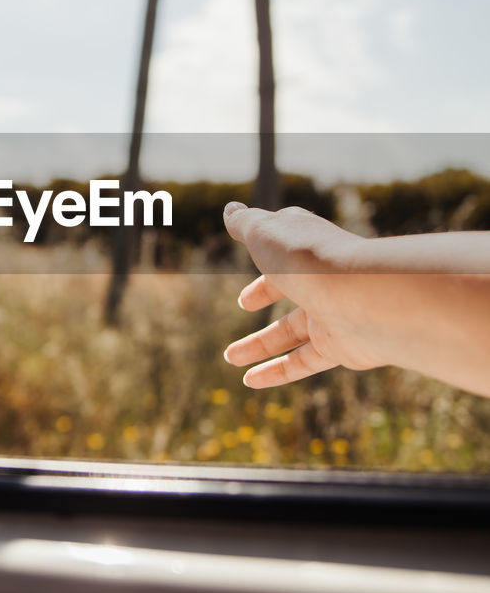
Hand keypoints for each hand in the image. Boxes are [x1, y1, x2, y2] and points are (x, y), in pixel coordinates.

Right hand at [222, 201, 387, 387]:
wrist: (363, 296)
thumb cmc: (308, 258)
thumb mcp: (265, 233)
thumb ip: (245, 224)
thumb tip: (231, 210)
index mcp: (307, 245)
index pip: (285, 248)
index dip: (263, 257)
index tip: (249, 250)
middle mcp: (322, 277)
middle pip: (290, 288)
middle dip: (262, 294)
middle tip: (244, 303)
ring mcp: (333, 312)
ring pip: (291, 332)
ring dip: (258, 345)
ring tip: (230, 358)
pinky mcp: (341, 346)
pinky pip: (304, 363)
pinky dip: (276, 373)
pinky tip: (251, 381)